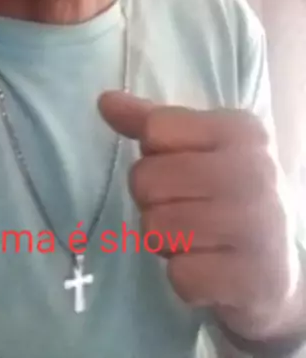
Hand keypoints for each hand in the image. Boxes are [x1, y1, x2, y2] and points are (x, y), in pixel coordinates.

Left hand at [98, 91, 305, 342]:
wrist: (273, 267)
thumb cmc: (224, 195)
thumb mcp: (196, 149)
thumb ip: (150, 121)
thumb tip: (105, 100)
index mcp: (240, 130)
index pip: (155, 130)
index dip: (153, 155)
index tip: (182, 167)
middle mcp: (254, 170)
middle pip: (147, 179)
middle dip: (153, 201)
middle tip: (186, 209)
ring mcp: (257, 225)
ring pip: (156, 227)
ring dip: (165, 240)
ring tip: (196, 238)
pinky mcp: (250, 277)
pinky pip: (179, 274)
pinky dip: (184, 276)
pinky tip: (209, 266)